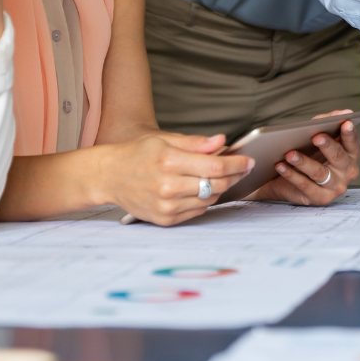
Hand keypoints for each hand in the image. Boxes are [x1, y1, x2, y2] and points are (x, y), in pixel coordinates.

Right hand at [102, 133, 254, 226]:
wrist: (109, 176)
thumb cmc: (137, 154)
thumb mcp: (165, 140)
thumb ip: (195, 143)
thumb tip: (221, 141)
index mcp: (170, 162)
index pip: (215, 167)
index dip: (237, 164)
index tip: (249, 160)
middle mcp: (168, 187)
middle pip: (216, 185)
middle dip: (235, 176)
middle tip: (244, 169)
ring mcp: (166, 206)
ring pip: (209, 200)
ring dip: (221, 188)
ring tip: (222, 178)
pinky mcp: (164, 220)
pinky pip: (197, 212)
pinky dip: (205, 200)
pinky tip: (202, 190)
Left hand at [246, 111, 359, 205]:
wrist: (287, 179)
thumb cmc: (308, 152)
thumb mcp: (316, 135)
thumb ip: (328, 122)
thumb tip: (343, 112)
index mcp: (350, 156)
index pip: (353, 144)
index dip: (350, 134)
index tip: (345, 122)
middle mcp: (347, 172)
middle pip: (339, 158)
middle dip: (328, 146)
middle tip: (316, 136)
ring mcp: (335, 187)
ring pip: (320, 173)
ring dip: (304, 162)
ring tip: (289, 153)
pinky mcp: (320, 198)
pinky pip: (305, 186)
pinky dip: (291, 175)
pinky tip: (281, 166)